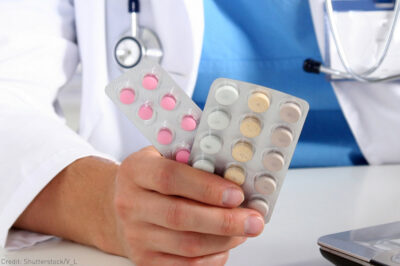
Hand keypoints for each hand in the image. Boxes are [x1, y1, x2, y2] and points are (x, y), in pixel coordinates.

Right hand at [112, 146, 264, 265]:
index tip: (236, 194)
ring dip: (223, 240)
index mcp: (136, 171)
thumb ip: (193, 160)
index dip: (206, 187)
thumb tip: (236, 173)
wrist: (122, 205)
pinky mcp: (144, 259)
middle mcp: (131, 204)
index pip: (169, 178)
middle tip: (253, 220)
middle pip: (180, 216)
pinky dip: (212, 258)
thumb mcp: (164, 157)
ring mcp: (135, 235)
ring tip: (245, 230)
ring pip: (186, 245)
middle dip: (224, 220)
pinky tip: (226, 245)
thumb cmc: (152, 179)